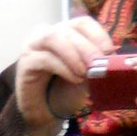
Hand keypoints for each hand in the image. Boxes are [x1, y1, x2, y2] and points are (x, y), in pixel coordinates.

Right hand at [15, 17, 112, 135]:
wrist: (44, 112)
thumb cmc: (65, 92)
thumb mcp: (85, 78)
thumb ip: (94, 68)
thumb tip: (111, 63)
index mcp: (65, 33)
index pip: (82, 23)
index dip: (98, 34)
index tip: (109, 52)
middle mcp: (48, 33)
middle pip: (69, 30)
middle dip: (87, 48)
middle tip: (99, 66)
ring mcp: (34, 45)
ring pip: (54, 38)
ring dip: (73, 54)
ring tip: (84, 73)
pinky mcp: (26, 62)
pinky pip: (45, 58)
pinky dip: (63, 68)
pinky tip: (74, 79)